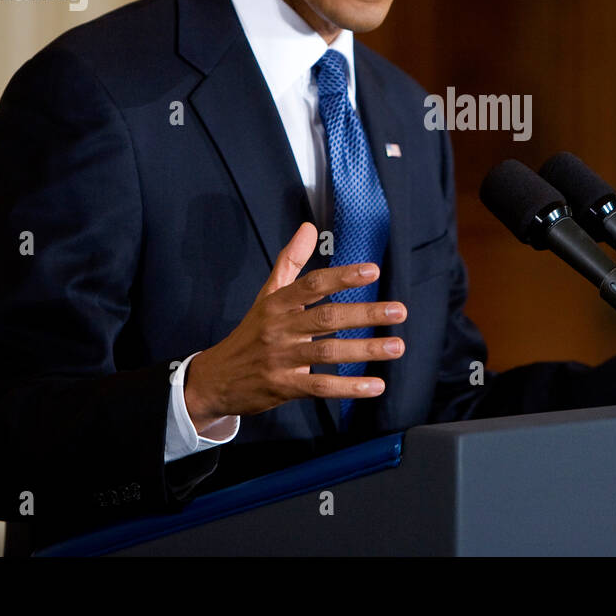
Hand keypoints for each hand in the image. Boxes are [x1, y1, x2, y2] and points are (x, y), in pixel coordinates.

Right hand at [184, 222, 405, 429]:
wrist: (216, 378)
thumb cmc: (251, 333)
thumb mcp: (267, 296)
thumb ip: (290, 262)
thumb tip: (309, 227)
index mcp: (277, 303)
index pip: (312, 284)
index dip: (343, 277)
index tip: (373, 271)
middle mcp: (279, 328)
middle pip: (326, 318)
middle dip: (365, 314)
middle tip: (399, 310)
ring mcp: (281, 359)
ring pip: (328, 352)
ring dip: (365, 349)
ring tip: (396, 346)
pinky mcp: (284, 387)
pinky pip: (320, 387)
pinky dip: (349, 387)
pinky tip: (376, 385)